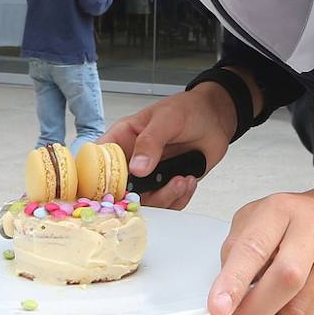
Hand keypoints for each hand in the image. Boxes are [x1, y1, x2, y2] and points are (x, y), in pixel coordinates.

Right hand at [105, 86, 238, 209]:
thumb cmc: (187, 109)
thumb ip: (150, 141)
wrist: (215, 119)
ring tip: (181, 180)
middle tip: (158, 188)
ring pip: (144, 203)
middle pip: (119, 192)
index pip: (97, 161)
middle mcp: (132, 162)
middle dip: (138, 197)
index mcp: (122, 139)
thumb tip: (136, 167)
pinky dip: (179, 198)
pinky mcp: (167, 187)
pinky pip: (167, 205)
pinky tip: (188, 181)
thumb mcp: (167, 118)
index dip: (98, 179)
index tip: (113, 191)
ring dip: (165, 197)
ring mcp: (149, 177)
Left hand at [208, 168, 313, 314]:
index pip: (254, 247)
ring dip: (276, 312)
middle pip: (286, 277)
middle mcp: (313, 229)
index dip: (234, 281)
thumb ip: (238, 251)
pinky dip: (298, 309)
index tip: (219, 308)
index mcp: (280, 210)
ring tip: (272, 295)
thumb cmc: (293, 219)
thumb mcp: (257, 219)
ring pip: (301, 305)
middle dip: (254, 310)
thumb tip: (228, 294)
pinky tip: (299, 292)